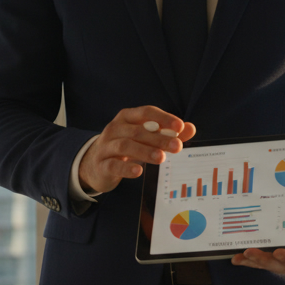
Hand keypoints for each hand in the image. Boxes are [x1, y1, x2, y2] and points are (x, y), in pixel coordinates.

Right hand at [78, 105, 195, 193]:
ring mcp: (106, 146)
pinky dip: (126, 168)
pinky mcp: (101, 165)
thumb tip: (190, 128)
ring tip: (161, 158)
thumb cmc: (125, 148)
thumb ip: (167, 133)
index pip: (146, 112)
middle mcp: (115, 129)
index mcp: (127, 118)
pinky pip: (113, 165)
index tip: (179, 126)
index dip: (163, 118)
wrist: (94, 165)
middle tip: (177, 146)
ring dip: (145, 151)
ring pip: (125, 145)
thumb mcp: (144, 138)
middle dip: (159, 138)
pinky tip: (138, 171)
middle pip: (138, 131)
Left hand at [231, 195, 284, 274]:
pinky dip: (249, 260)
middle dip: (266, 260)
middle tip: (251, 252)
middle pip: (283, 266)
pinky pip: (263, 260)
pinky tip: (235, 257)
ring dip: (255, 261)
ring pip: (271, 264)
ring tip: (240, 256)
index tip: (279, 252)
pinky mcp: (278, 255)